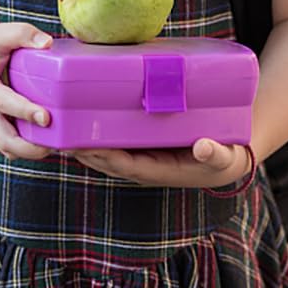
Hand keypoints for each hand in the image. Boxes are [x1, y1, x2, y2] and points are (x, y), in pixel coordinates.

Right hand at [0, 22, 53, 160]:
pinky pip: (11, 145)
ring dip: (32, 152)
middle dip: (30, 147)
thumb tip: (48, 43)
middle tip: (57, 144)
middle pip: (4, 140)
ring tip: (58, 146)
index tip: (46, 117)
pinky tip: (50, 141)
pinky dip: (29, 149)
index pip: (3, 102)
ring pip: (8, 148)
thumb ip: (24, 35)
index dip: (24, 111)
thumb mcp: (2, 32)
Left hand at [71, 138, 251, 189]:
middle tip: (58, 132)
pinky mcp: (141, 143)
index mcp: (160, 170)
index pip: (123, 165)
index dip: (102, 156)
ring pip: (105, 150)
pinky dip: (94, 131)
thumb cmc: (226, 156)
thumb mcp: (226, 157)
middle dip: (82, 148)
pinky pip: (113, 140)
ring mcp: (141, 155)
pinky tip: (78, 116)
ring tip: (59, 124)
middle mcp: (144, 165)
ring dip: (82, 141)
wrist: (230, 155)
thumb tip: (202, 147)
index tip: (82, 146)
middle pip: (106, 159)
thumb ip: (215, 154)